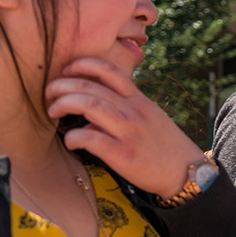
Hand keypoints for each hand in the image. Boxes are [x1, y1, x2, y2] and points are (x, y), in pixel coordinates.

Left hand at [45, 57, 205, 198]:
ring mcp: (129, 131)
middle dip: (61, 85)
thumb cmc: (165, 147)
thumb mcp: (151, 118)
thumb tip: (90, 115)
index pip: (109, 70)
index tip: (67, 71)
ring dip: (63, 104)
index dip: (82, 65)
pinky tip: (70, 142)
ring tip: (52, 112)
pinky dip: (73, 137)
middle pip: (90, 85)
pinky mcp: (124, 154)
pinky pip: (90, 138)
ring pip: (89, 105)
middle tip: (49, 93)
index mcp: (139, 101)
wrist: (187, 172)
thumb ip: (124, 110)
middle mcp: (134, 111)